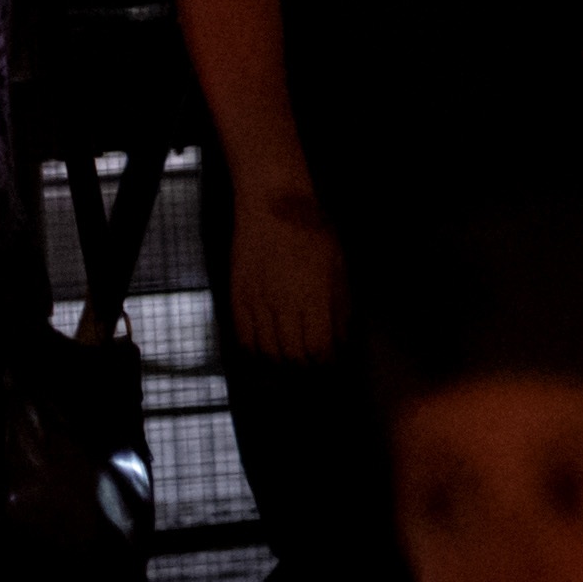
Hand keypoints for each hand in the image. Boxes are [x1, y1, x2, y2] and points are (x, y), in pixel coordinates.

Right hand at [228, 188, 347, 359]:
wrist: (273, 207)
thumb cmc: (315, 233)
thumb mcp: (340, 267)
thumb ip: (341, 306)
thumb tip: (344, 339)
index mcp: (316, 297)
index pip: (321, 349)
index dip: (328, 365)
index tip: (335, 368)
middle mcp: (285, 305)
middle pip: (294, 357)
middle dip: (307, 372)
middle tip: (315, 375)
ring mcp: (258, 303)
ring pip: (267, 353)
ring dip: (280, 368)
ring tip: (292, 371)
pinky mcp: (238, 299)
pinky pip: (243, 339)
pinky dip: (255, 355)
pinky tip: (266, 357)